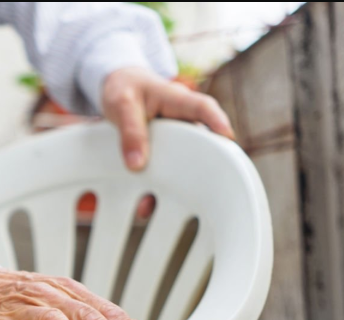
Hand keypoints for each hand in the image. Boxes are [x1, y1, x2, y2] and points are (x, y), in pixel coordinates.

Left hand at [102, 67, 235, 217]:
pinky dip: (154, 190)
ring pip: (180, 163)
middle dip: (205, 165)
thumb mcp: (121, 104)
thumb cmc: (124, 89)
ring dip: (176, 185)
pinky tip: (146, 207)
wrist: (115, 88)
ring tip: (171, 205)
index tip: (228, 139)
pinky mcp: (160, 154)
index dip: (217, 123)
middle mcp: (181, 122)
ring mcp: (174, 139)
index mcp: (177, 100)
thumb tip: (137, 165)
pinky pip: (161, 173)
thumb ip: (130, 132)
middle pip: (199, 143)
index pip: (202, 109)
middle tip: (210, 185)